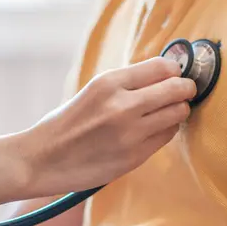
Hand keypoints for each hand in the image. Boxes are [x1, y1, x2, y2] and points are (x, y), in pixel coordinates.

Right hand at [19, 57, 196, 197]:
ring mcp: (130, 133)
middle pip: (176, 89)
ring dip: (177, 111)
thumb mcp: (92, 91)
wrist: (42, 158)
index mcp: (108, 82)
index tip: (174, 75)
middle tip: (183, 92)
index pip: (163, 67)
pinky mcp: (134, 156)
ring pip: (177, 113)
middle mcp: (122, 105)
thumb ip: (126, 84)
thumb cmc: (66, 123)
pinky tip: (153, 130)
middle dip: (185, 89)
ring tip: (166, 112)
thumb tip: (165, 74)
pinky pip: (166, 137)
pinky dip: (166, 130)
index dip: (175, 70)